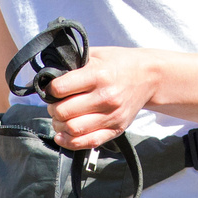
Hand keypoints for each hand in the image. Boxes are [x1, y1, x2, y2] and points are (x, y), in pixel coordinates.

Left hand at [44, 46, 162, 151]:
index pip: (61, 88)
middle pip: (63, 112)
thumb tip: (48, 76)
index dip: (50, 90)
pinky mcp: (116, 129)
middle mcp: (106, 97)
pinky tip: (62, 135)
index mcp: (99, 75)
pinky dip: (70, 142)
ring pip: (72, 129)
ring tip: (60, 118)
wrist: (149, 77)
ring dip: (59, 126)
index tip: (52, 89)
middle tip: (55, 105)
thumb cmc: (119, 63)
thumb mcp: (97, 54)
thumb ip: (74, 63)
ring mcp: (112, 116)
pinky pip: (88, 142)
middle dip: (52, 109)